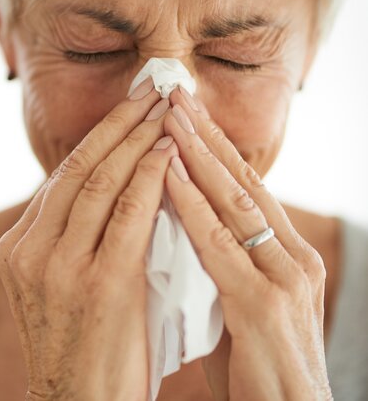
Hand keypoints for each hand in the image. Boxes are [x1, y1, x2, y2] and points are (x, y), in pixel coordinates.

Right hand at [0, 77, 175, 400]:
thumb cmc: (81, 345)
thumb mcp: (55, 286)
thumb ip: (68, 238)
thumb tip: (102, 187)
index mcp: (16, 248)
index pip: (60, 179)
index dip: (96, 138)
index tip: (125, 109)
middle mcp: (30, 251)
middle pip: (77, 169)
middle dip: (117, 123)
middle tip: (149, 90)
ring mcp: (60, 267)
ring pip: (100, 182)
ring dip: (137, 139)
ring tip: (164, 109)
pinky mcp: (98, 284)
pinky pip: (127, 214)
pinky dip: (149, 176)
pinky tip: (167, 151)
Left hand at [162, 86, 330, 400]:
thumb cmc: (256, 368)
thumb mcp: (237, 303)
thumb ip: (219, 262)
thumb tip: (180, 226)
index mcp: (284, 254)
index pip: (244, 185)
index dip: (212, 145)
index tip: (183, 110)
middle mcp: (291, 256)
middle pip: (243, 179)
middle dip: (205, 132)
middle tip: (173, 91)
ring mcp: (283, 278)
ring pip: (235, 199)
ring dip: (197, 153)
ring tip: (168, 114)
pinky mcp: (264, 305)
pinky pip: (221, 243)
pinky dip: (193, 203)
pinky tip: (168, 172)